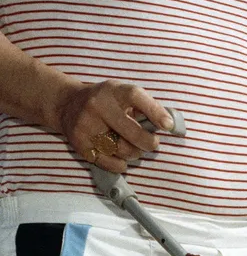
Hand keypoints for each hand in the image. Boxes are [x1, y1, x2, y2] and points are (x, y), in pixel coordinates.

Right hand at [56, 79, 173, 172]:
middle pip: (134, 133)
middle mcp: (97, 105)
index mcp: (113, 91)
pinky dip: (120, 164)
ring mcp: (86, 124)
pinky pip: (110, 163)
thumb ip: (145, 107)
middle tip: (152, 144)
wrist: (66, 104)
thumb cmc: (106, 102)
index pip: (135, 97)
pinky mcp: (80, 143)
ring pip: (123, 150)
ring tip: (133, 148)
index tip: (168, 126)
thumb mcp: (122, 94)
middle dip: (149, 143)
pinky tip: (120, 158)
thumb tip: (172, 125)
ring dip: (135, 154)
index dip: (155, 112)